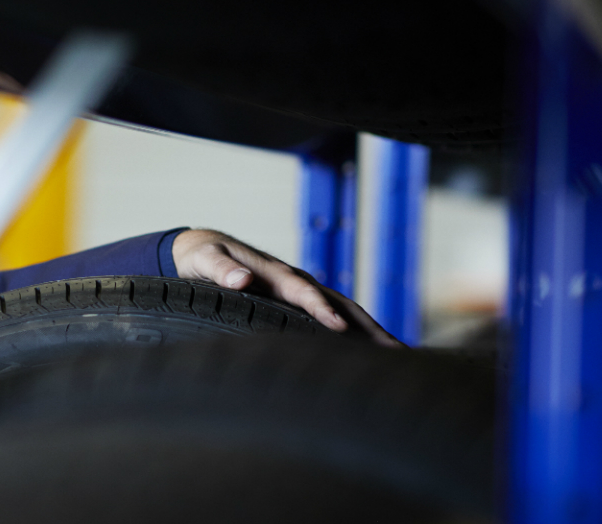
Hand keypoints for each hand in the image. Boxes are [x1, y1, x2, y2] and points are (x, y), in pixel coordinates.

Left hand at [171, 229, 402, 347]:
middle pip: (340, 303)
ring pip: (343, 310)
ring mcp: (299, 292)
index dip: (322, 310)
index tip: (341, 328)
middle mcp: (294, 282)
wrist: (204, 248)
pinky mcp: (297, 303)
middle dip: (368, 325)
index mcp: (275, 274)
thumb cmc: (203, 256)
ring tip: (398, 354)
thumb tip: (242, 279)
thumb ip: (221, 270)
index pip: (305, 294)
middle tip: (396, 349)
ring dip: (369, 331)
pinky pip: (332, 316)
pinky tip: (366, 354)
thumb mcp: (205, 260)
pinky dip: (354, 333)